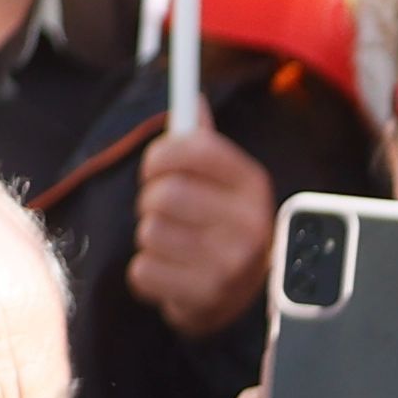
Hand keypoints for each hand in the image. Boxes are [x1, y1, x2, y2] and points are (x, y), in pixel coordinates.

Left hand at [127, 124, 278, 336]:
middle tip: (167, 214)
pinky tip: (171, 272)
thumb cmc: (222, 229)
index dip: (161, 154)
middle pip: (163, 194)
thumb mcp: (224, 185)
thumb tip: (191, 100)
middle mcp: (251, 223)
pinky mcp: (206, 296)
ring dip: (151, 239)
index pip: (194, 148)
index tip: (157, 167)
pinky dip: (148, 273)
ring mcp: (231, 263)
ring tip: (174, 246)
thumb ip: (204, 144)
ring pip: (150, 232)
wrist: (240, 298)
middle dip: (152, 203)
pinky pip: (143, 271)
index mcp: (254, 185)